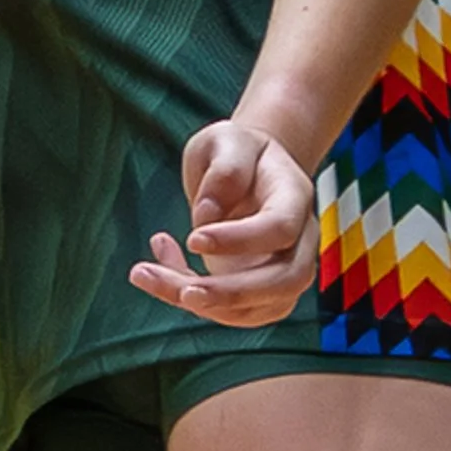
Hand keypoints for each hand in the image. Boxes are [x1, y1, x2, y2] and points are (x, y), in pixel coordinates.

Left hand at [128, 120, 318, 327]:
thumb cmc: (237, 152)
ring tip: (149, 276)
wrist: (250, 170)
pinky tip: (159, 271)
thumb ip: (225, 168)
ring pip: (257, 307)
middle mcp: (301, 241)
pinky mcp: (264, 295)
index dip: (240, 240)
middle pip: (285, 281)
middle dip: (233, 294)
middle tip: (183, 292)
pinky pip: (234, 312)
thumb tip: (207, 215)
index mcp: (295, 196)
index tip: (193, 239)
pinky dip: (195, 301)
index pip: (280, 229)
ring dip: (204, 305)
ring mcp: (286, 272)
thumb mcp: (226, 139)